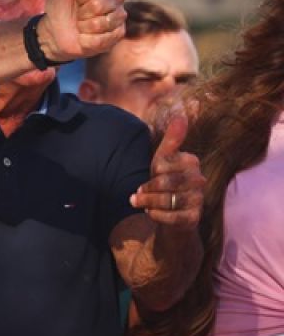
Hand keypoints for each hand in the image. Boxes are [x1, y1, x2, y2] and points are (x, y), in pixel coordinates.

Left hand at [40, 0, 126, 61]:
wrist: (56, 34)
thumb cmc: (60, 5)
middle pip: (101, 4)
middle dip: (82, 10)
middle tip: (77, 12)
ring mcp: (119, 16)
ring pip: (105, 21)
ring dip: (85, 26)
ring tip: (81, 25)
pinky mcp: (119, 34)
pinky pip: (107, 36)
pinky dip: (90, 39)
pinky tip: (87, 37)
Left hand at [130, 113, 203, 227]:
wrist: (171, 213)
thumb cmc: (165, 181)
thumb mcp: (163, 160)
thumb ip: (171, 140)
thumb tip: (181, 116)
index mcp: (192, 162)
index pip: (165, 162)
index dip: (154, 170)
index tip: (150, 173)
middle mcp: (199, 181)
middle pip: (167, 182)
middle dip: (148, 188)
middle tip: (136, 191)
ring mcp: (199, 201)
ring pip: (169, 200)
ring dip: (149, 201)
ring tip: (137, 202)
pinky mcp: (195, 219)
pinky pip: (174, 217)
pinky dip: (157, 215)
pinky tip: (149, 212)